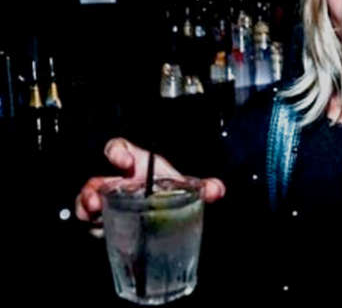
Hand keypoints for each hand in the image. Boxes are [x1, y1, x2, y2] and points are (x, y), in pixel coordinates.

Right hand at [75, 137, 225, 222]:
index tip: (123, 160)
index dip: (117, 151)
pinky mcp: (104, 222)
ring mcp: (108, 203)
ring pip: (88, 201)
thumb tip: (216, 190)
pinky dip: (92, 227)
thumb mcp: (184, 186)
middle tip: (95, 200)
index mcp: (135, 166)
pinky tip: (100, 231)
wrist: (163, 211)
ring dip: (85, 207)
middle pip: (96, 180)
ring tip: (92, 214)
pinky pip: (90, 223)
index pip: (119, 149)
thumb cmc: (167, 189)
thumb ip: (202, 187)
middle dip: (92, 189)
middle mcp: (117, 182)